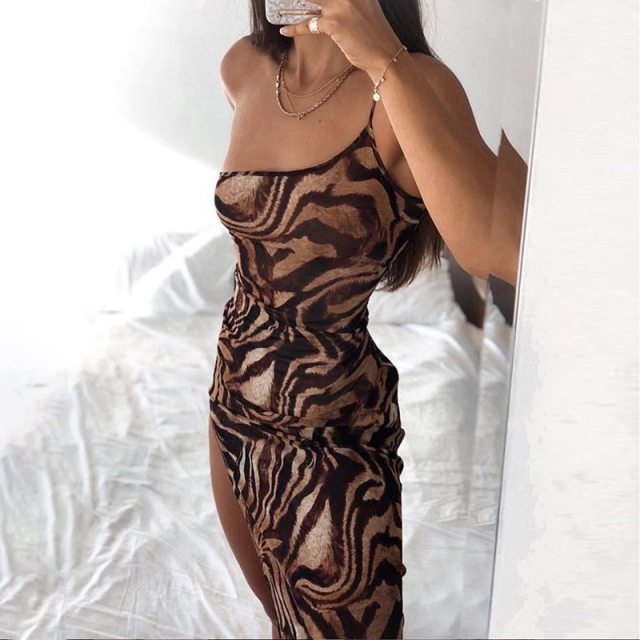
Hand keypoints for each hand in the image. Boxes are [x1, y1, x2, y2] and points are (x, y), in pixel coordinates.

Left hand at [278, 0, 404, 82]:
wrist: (385, 54)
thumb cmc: (374, 34)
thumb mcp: (364, 7)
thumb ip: (348, 0)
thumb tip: (324, 3)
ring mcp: (342, 5)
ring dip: (291, 3)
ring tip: (278, 3)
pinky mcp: (335, 23)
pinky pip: (309, 23)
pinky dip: (295, 28)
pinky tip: (285, 29)